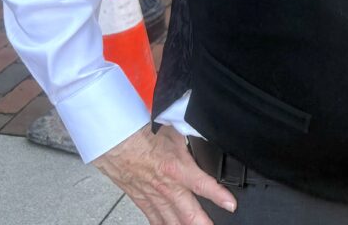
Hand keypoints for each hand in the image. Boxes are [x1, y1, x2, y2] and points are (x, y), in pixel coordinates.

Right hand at [93, 124, 235, 223]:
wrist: (117, 143)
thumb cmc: (144, 135)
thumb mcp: (176, 132)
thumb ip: (192, 140)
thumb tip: (206, 136)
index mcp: (177, 168)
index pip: (203, 185)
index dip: (219, 196)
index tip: (231, 205)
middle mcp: (167, 187)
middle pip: (189, 214)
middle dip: (204, 224)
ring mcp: (154, 197)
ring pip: (173, 222)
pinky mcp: (142, 201)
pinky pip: (155, 219)